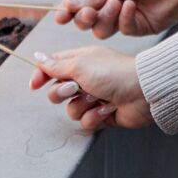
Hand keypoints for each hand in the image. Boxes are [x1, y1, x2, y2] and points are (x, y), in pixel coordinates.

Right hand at [29, 46, 152, 132]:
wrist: (143, 92)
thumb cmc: (114, 72)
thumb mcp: (80, 64)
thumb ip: (56, 65)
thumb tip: (38, 57)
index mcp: (80, 61)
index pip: (52, 67)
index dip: (41, 76)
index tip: (35, 85)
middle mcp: (86, 79)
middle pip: (58, 91)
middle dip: (62, 92)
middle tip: (75, 88)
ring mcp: (94, 97)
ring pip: (71, 109)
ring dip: (82, 105)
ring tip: (97, 98)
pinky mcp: (102, 114)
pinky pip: (86, 121)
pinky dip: (95, 116)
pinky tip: (107, 109)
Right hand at [53, 0, 177, 38]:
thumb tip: (68, 6)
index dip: (67, 8)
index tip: (60, 17)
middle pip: (85, 18)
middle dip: (83, 17)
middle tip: (88, 14)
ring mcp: (124, 14)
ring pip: (101, 28)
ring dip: (104, 18)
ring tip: (115, 4)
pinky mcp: (139, 25)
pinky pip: (122, 29)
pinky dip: (124, 19)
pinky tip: (131, 6)